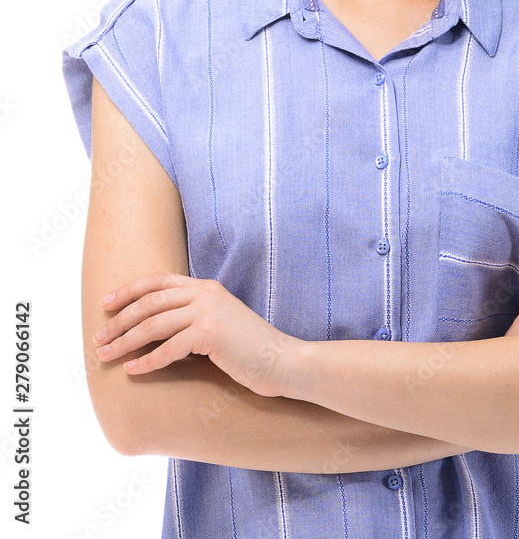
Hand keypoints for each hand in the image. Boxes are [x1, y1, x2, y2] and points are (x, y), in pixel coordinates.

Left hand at [92, 272, 295, 396]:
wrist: (283, 360)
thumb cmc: (250, 349)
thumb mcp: (220, 322)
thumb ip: (195, 316)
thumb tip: (158, 327)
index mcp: (207, 287)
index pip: (159, 281)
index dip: (129, 291)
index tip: (106, 304)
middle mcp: (205, 293)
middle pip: (150, 302)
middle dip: (119, 320)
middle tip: (100, 338)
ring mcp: (208, 311)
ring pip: (154, 324)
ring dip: (125, 342)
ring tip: (106, 356)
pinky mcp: (211, 333)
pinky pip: (169, 348)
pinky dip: (147, 361)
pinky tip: (133, 371)